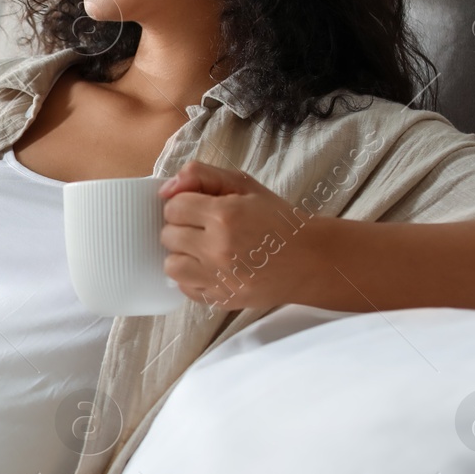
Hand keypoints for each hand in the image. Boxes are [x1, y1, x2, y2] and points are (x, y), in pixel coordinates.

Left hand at [158, 160, 324, 309]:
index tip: (199, 208)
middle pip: (168, 235)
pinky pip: (185, 288)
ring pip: (171, 265)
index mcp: (225, 215)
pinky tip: (210, 268)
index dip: (184, 204)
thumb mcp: (244, 185)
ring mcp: (219, 278)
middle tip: (204, 228)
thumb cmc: (276, 219)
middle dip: (182, 228)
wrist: (309, 259)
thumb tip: (165, 190)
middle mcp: (218, 249)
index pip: (173, 207)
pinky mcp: (222, 299)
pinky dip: (192, 277)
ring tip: (202, 249)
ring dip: (182, 255)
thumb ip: (201, 175)